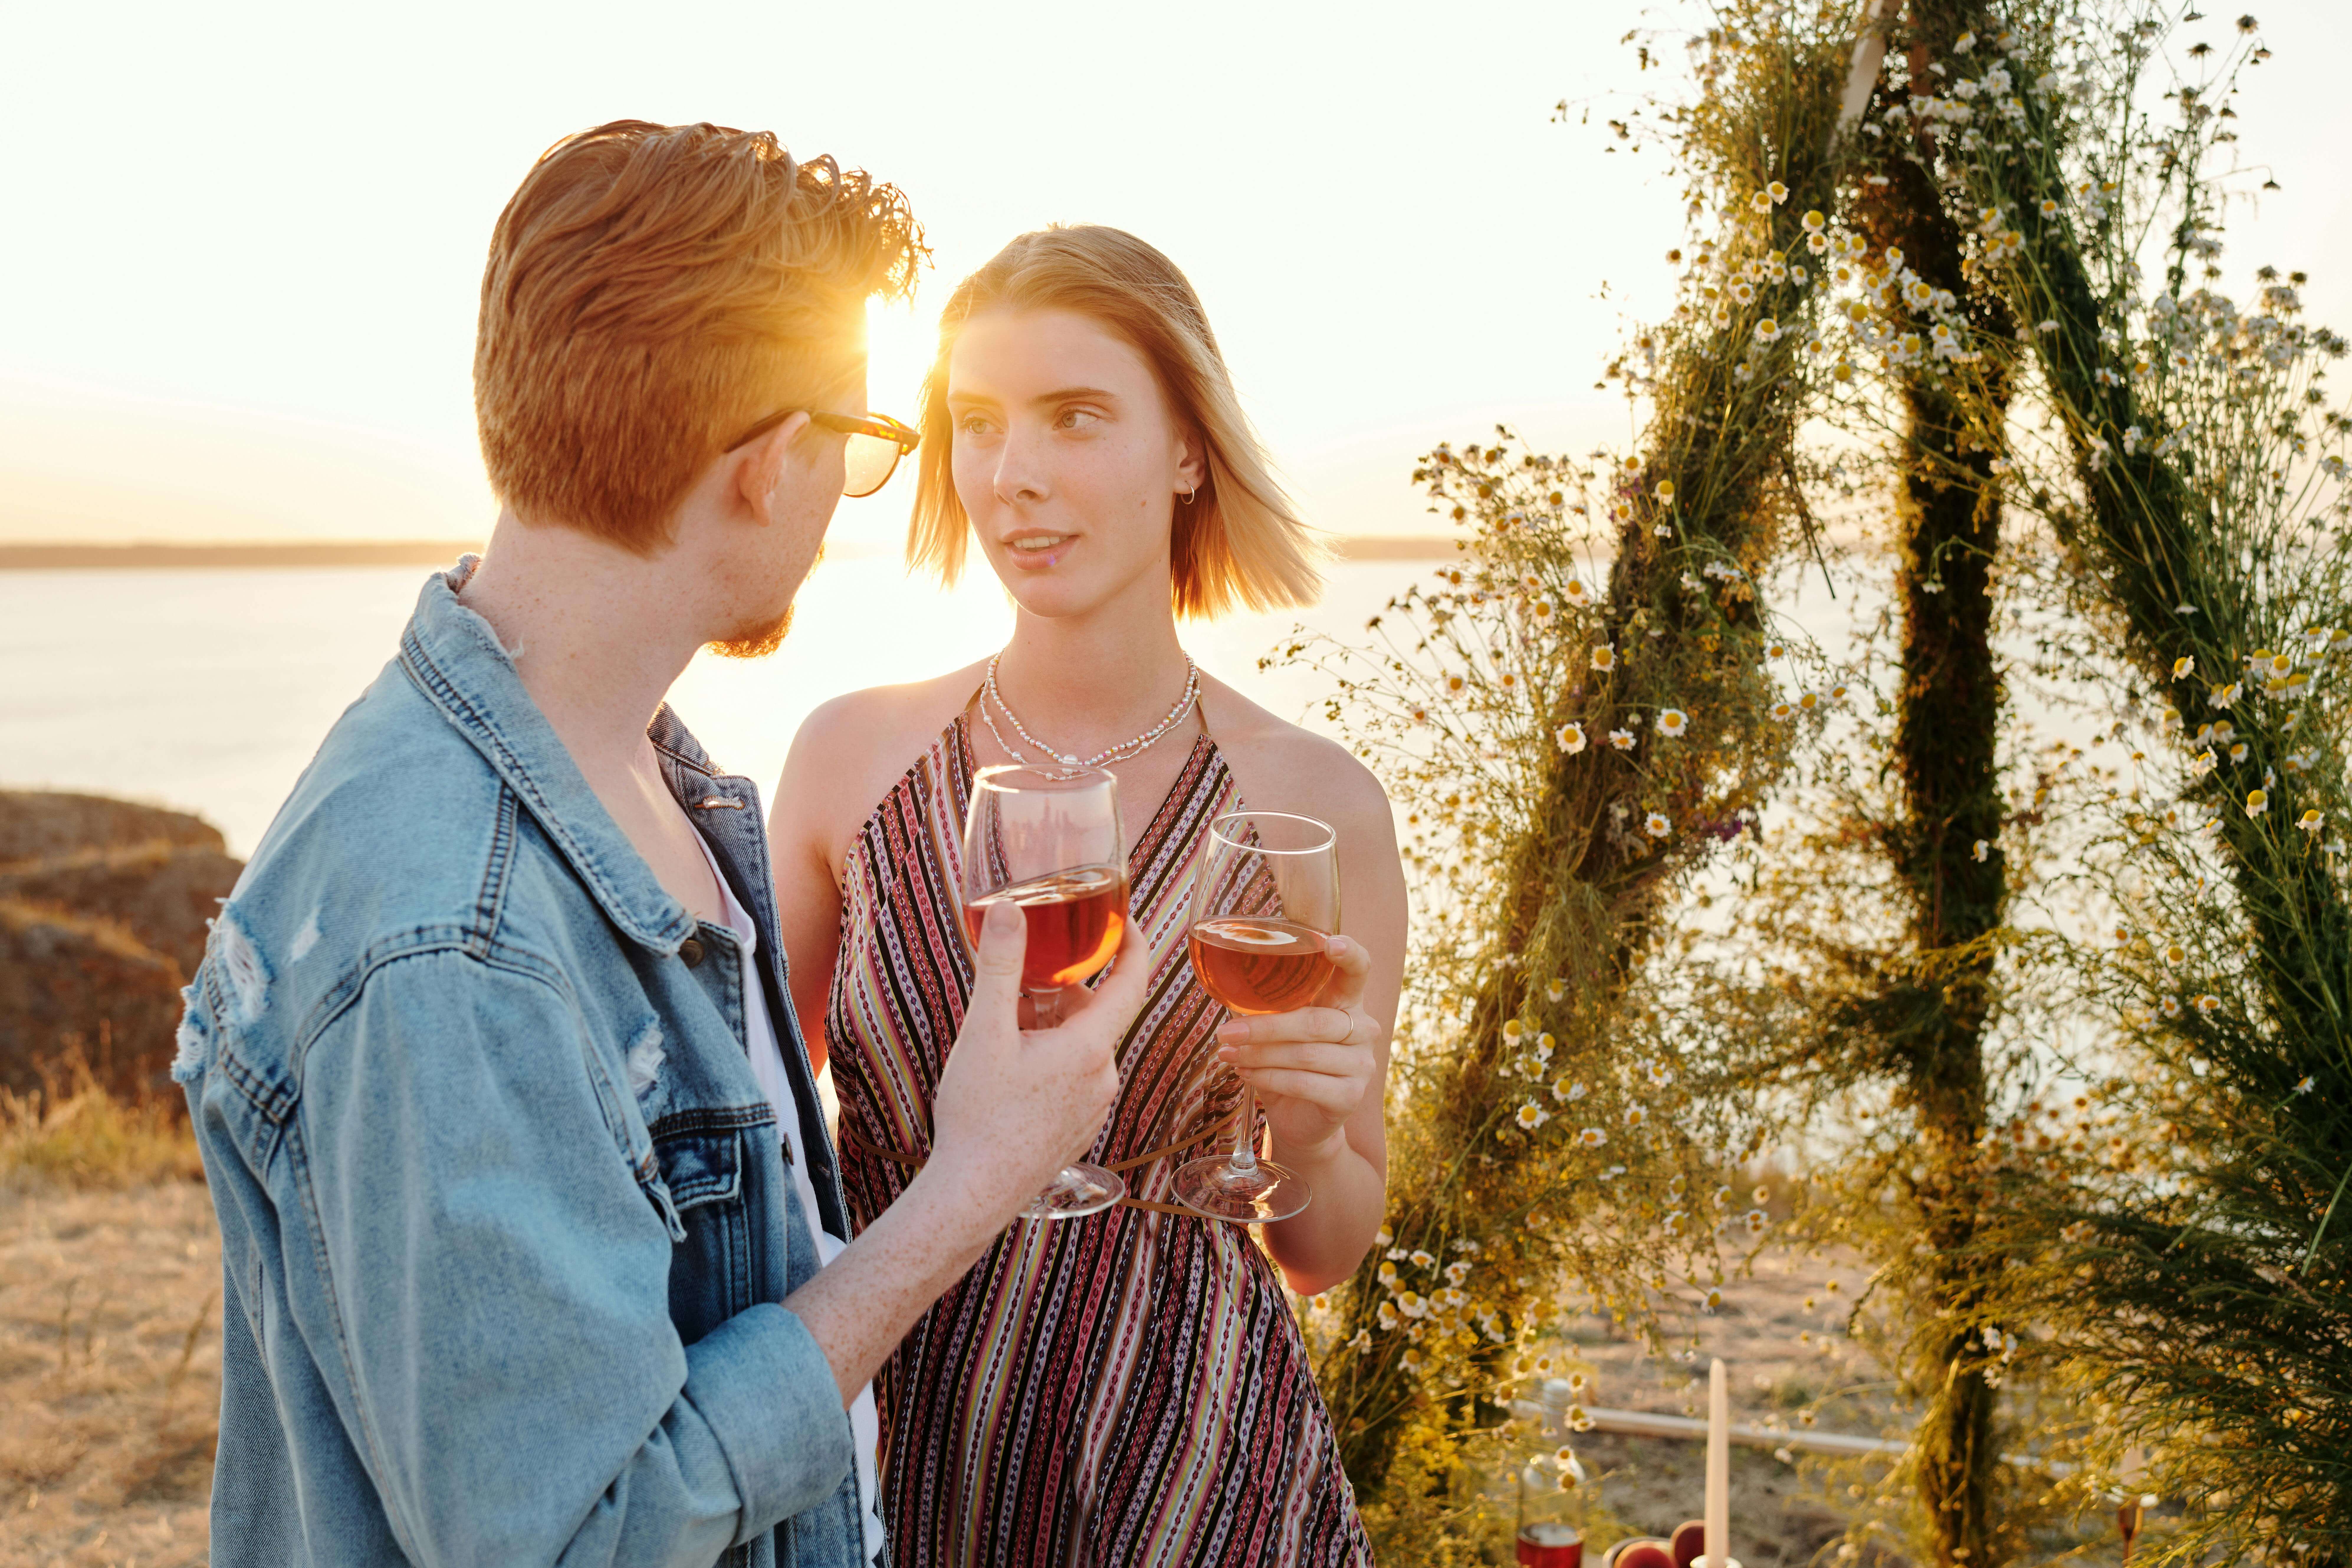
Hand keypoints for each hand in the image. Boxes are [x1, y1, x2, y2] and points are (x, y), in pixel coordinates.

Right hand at [928, 899, 1144, 1222]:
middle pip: (1093, 1012)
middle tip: (1017, 980)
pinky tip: (1008, 1066)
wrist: (973, 1194)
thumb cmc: (978, 1115)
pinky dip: (1048, 1057)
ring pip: (1079, 1045)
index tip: (1125, 918)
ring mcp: (1093, 1107)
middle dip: (1059, 990)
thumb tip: (1009, 909)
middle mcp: (1103, 1077)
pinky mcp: (1077, 1128)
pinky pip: (1073, 1076)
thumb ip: (1000, 965)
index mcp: (1090, 1048)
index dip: (1133, 943)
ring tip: (1001, 1028)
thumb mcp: (984, 1030)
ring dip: (1048, 1026)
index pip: (1132, 981)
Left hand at [1213, 935, 1379, 1164]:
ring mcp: (1362, 1064)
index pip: (1358, 971)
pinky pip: (1304, 1083)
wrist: (1301, 1119)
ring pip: (1305, 1054)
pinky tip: (1245, 1074)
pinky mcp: (1351, 1096)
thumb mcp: (1279, 1028)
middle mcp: (1363, 1029)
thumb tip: (1226, 983)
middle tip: (1226, 1032)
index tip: (1330, 943)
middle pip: (1314, 1022)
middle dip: (1264, 1027)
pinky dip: (1268, 1078)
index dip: (1349, 955)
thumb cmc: (1287, 1063)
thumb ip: (1268, 1005)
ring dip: (1259, 1055)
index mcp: (1347, 1002)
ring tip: (1228, 1053)